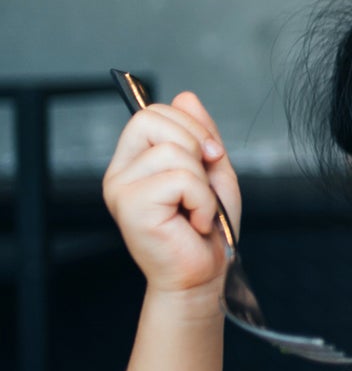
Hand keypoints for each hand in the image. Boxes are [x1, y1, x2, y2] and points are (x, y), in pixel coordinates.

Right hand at [101, 91, 240, 297]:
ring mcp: (121, 189)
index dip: (190, 126)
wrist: (205, 274)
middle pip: (153, 120)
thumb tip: (186, 96)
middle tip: (204, 185)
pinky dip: (202, 201)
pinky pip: (181, 180)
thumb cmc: (208, 228)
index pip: (151, 113)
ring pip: (174, 153)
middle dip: (196, 146)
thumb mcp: (213, 172)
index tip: (211, 155)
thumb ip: (201, 135)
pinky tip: (194, 222)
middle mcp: (120, 173)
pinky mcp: (131, 207)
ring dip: (203, 184)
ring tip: (197, 210)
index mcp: (135, 161)